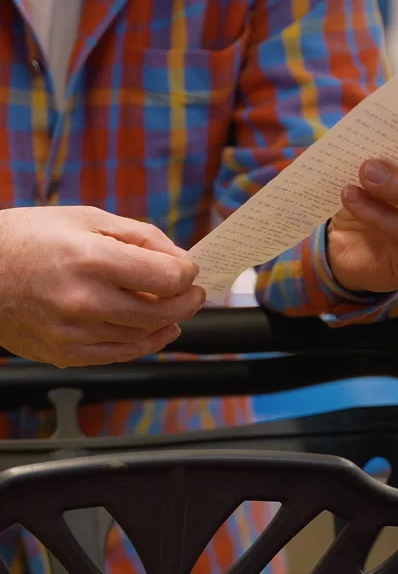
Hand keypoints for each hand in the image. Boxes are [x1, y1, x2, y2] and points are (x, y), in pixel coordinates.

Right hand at [0, 205, 204, 365]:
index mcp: (93, 259)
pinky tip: (154, 332)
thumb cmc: (28, 238)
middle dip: (188, 302)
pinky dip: (144, 344)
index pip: (166, 278)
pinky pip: (119, 355)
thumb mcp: (86, 218)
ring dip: (169, 323)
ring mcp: (75, 332)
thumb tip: (178, 257)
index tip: (188, 270)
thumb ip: (139, 236)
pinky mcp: (65, 353)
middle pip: (161, 312)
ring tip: (175, 311)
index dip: (187, 274)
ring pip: (143, 336)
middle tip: (194, 293)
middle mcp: (86, 300)